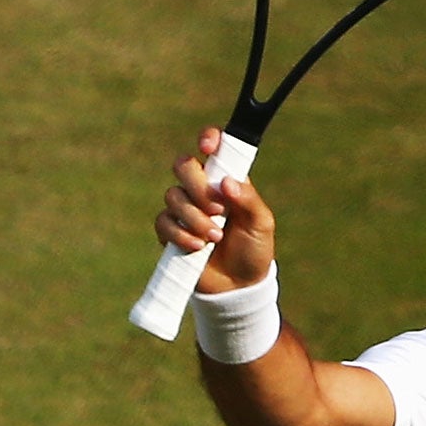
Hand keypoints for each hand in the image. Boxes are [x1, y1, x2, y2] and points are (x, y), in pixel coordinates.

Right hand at [154, 125, 276, 293]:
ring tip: (215, 237)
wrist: (239, 285)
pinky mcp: (171, 231)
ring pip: (172, 195)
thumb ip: (248, 199)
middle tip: (219, 210)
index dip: (208, 139)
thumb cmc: (254, 249)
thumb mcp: (261, 223)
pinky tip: (198, 246)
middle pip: (183, 165)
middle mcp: (202, 189)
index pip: (214, 148)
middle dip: (198, 186)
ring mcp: (184, 209)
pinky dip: (180, 234)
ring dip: (194, 217)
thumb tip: (227, 182)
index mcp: (227, 179)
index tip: (208, 147)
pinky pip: (163, 222)